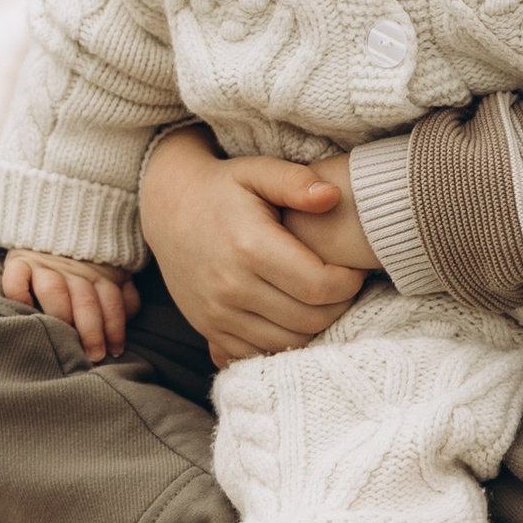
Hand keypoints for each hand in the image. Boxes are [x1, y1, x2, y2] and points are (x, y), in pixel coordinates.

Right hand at [1, 249, 139, 364]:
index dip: (115, 327)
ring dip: (62, 315)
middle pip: (86, 301)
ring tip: (63, 338)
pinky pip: (16, 279)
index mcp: (100, 273)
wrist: (53, 223)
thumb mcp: (113, 271)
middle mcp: (74, 270)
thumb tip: (130, 314)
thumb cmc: (87, 261)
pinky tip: (25, 310)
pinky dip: (18, 294)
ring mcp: (45, 266)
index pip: (111, 301)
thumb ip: (123, 292)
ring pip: (54, 291)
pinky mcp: (19, 261)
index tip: (115, 351)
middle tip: (94, 355)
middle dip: (92, 331)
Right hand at [136, 129, 377, 361]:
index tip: (355, 268)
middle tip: (345, 285)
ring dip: (316, 326)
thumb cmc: (224, 187)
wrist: (168, 209)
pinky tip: (294, 313)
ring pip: (289, 341)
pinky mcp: (208, 329)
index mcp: (249, 247)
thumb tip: (333, 196)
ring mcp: (216, 314)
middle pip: (309, 319)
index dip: (349, 282)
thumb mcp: (258, 171)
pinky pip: (260, 352)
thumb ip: (296, 181)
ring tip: (323, 299)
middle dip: (339, 306)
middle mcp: (230, 287)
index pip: (319, 286)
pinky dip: (285, 340)